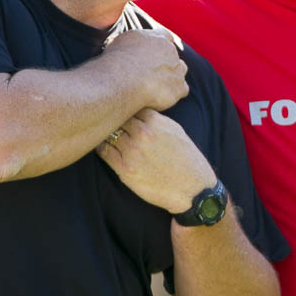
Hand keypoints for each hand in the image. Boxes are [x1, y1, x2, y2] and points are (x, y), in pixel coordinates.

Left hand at [96, 110, 214, 212]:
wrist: (194, 190)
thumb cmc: (188, 161)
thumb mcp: (177, 132)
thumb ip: (157, 120)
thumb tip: (139, 112)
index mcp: (156, 122)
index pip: (130, 106)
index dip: (125, 109)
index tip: (122, 114)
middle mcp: (143, 133)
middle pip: (117, 118)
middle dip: (114, 120)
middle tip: (109, 124)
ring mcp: (132, 151)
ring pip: (109, 133)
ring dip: (106, 134)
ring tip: (105, 136)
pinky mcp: (125, 169)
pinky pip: (104, 152)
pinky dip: (102, 148)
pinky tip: (104, 148)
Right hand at [103, 28, 188, 111]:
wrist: (123, 81)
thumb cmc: (116, 62)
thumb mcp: (119, 42)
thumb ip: (131, 42)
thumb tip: (128, 45)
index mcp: (156, 37)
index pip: (165, 36)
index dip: (160, 45)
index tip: (154, 53)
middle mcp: (170, 51)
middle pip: (173, 55)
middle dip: (165, 63)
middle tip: (151, 74)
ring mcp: (177, 69)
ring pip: (180, 71)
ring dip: (172, 77)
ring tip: (157, 86)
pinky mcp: (179, 87)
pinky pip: (182, 90)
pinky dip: (174, 93)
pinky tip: (161, 97)